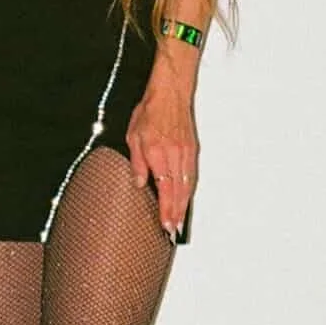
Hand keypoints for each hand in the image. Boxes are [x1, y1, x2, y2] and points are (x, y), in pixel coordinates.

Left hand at [127, 66, 197, 236]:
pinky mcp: (192, 150)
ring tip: (180, 220)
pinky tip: (186, 199)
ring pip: (187, 185)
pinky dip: (189, 190)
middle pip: (178, 191)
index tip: (165, 224)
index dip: (165, 209)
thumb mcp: (133, 136)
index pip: (164, 188)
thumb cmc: (150, 112)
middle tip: (173, 230)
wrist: (170, 94)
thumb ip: (136, 162)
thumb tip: (138, 183)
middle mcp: (174, 155)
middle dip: (176, 213)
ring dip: (184, 205)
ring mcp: (186, 153)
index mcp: (158, 154)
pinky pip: (192, 175)